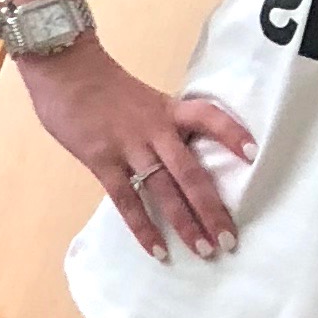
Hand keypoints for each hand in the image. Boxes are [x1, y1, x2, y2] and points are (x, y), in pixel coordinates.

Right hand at [12, 37, 253, 261]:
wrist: (64, 67)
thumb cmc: (102, 85)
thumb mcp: (143, 99)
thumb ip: (162, 126)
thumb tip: (180, 157)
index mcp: (168, 110)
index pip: (208, 117)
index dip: (232, 133)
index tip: (254, 154)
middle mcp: (155, 130)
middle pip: (191, 172)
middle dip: (212, 208)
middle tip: (230, 239)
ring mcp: (129, 147)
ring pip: (164, 190)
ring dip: (185, 223)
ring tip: (204, 250)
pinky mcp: (103, 161)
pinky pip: (127, 200)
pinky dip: (144, 227)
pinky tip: (158, 250)